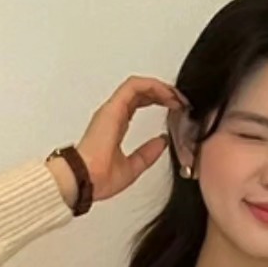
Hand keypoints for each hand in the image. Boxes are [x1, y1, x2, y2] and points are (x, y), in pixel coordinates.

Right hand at [73, 75, 187, 203]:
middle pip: (140, 92)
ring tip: (176, 96)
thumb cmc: (100, 178)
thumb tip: (163, 142)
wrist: (87, 180)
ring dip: (160, 88)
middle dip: (163, 92)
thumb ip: (148, 153)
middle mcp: (113, 114)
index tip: (176, 108)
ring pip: (138, 86)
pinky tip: (166, 94)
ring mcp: (112, 109)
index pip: (138, 103)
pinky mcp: (113, 108)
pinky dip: (152, 86)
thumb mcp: (134, 167)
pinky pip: (134, 86)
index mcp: (116, 125)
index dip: (158, 101)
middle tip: (180, 100)